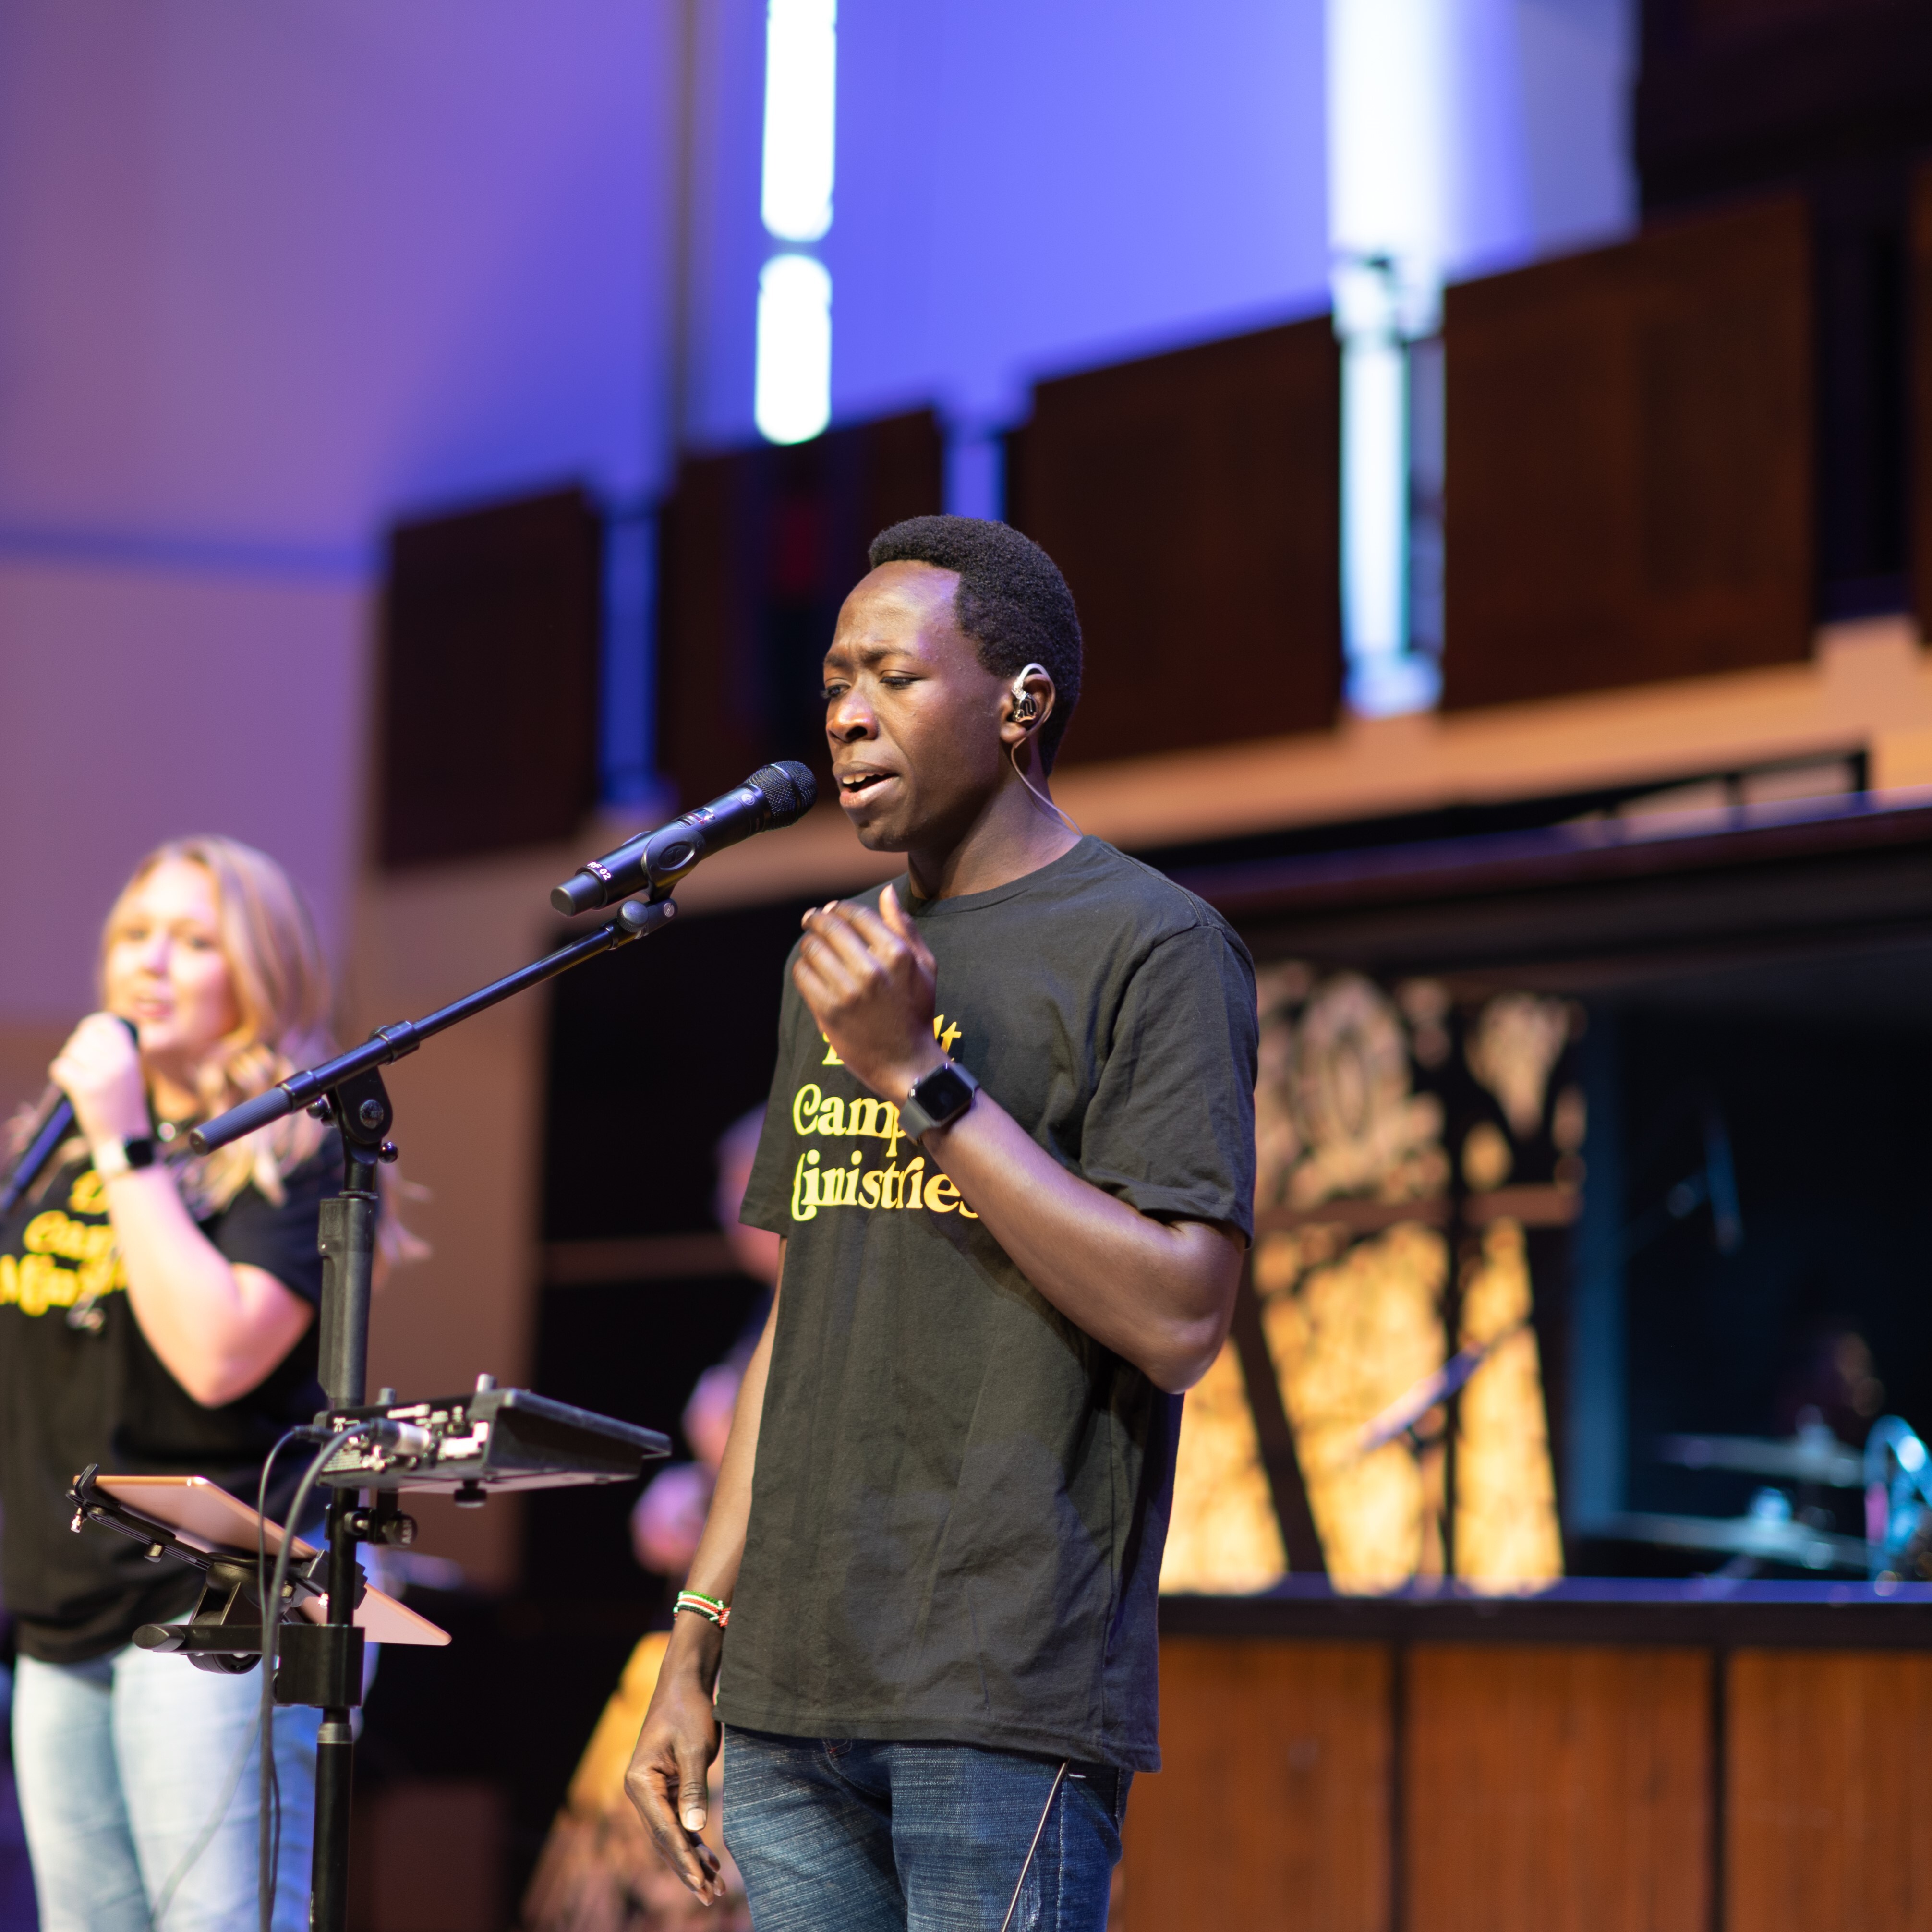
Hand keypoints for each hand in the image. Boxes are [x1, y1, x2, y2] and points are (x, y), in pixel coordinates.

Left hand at [49, 1013, 148, 1149]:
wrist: (124, 1136)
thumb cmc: (124, 1104)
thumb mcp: (129, 1072)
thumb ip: (115, 1051)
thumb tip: (89, 1029)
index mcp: (130, 1055)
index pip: (106, 1023)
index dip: (91, 1026)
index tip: (86, 1034)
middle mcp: (118, 1062)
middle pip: (83, 1036)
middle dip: (76, 1047)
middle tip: (81, 1064)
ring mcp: (102, 1075)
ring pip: (70, 1051)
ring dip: (69, 1061)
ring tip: (78, 1076)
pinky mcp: (85, 1089)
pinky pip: (60, 1067)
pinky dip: (60, 1074)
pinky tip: (68, 1083)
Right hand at [623, 1645, 726, 1902]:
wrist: (684, 1682)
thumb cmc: (688, 1709)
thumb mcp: (695, 1748)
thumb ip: (694, 1789)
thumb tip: (695, 1829)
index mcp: (641, 1783)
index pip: (665, 1832)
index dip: (685, 1861)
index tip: (702, 1884)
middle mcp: (641, 1792)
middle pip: (665, 1841)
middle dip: (687, 1870)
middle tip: (710, 1896)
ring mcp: (652, 1791)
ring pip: (671, 1835)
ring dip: (692, 1859)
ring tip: (714, 1886)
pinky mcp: (665, 1787)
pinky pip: (677, 1822)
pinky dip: (693, 1841)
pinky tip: (709, 1858)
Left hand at [794, 885, 945, 1098]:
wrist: (906, 1062)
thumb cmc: (917, 1012)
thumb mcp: (924, 967)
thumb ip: (904, 927)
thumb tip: (886, 893)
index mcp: (897, 954)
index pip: (856, 915)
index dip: (839, 908)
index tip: (832, 910)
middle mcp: (871, 969)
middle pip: (829, 927)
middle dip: (817, 919)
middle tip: (812, 919)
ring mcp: (848, 992)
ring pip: (812, 949)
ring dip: (809, 942)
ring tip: (812, 945)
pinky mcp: (828, 1011)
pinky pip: (803, 975)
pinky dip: (803, 968)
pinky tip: (811, 970)